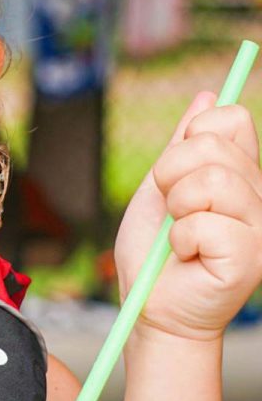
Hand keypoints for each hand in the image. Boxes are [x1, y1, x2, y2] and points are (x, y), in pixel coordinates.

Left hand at [114, 92, 261, 341]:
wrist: (150, 304)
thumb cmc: (152, 251)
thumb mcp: (158, 186)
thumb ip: (183, 143)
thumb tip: (207, 96)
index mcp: (239, 175)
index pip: (231, 118)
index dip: (191, 137)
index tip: (173, 170)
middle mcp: (259, 196)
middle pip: (214, 145)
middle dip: (170, 173)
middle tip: (170, 208)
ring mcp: (259, 227)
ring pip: (213, 181)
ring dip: (177, 208)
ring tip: (178, 234)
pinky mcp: (251, 257)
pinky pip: (205, 224)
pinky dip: (180, 240)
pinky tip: (187, 256)